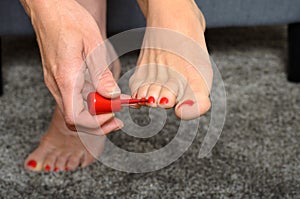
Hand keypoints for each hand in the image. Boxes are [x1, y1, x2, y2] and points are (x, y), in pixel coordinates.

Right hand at [21, 0, 121, 132]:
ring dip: (97, 113)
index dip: (97, 123)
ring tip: (116, 104)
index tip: (114, 114)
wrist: (48, 8)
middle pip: (76, 120)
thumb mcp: (92, 44)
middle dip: (99, 123)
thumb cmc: (68, 19)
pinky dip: (91, 102)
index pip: (77, 118)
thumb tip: (113, 95)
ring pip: (76, 111)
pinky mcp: (61, 79)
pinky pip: (75, 99)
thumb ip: (102, 74)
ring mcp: (58, 83)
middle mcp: (58, 85)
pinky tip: (106, 94)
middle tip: (118, 116)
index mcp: (66, 78)